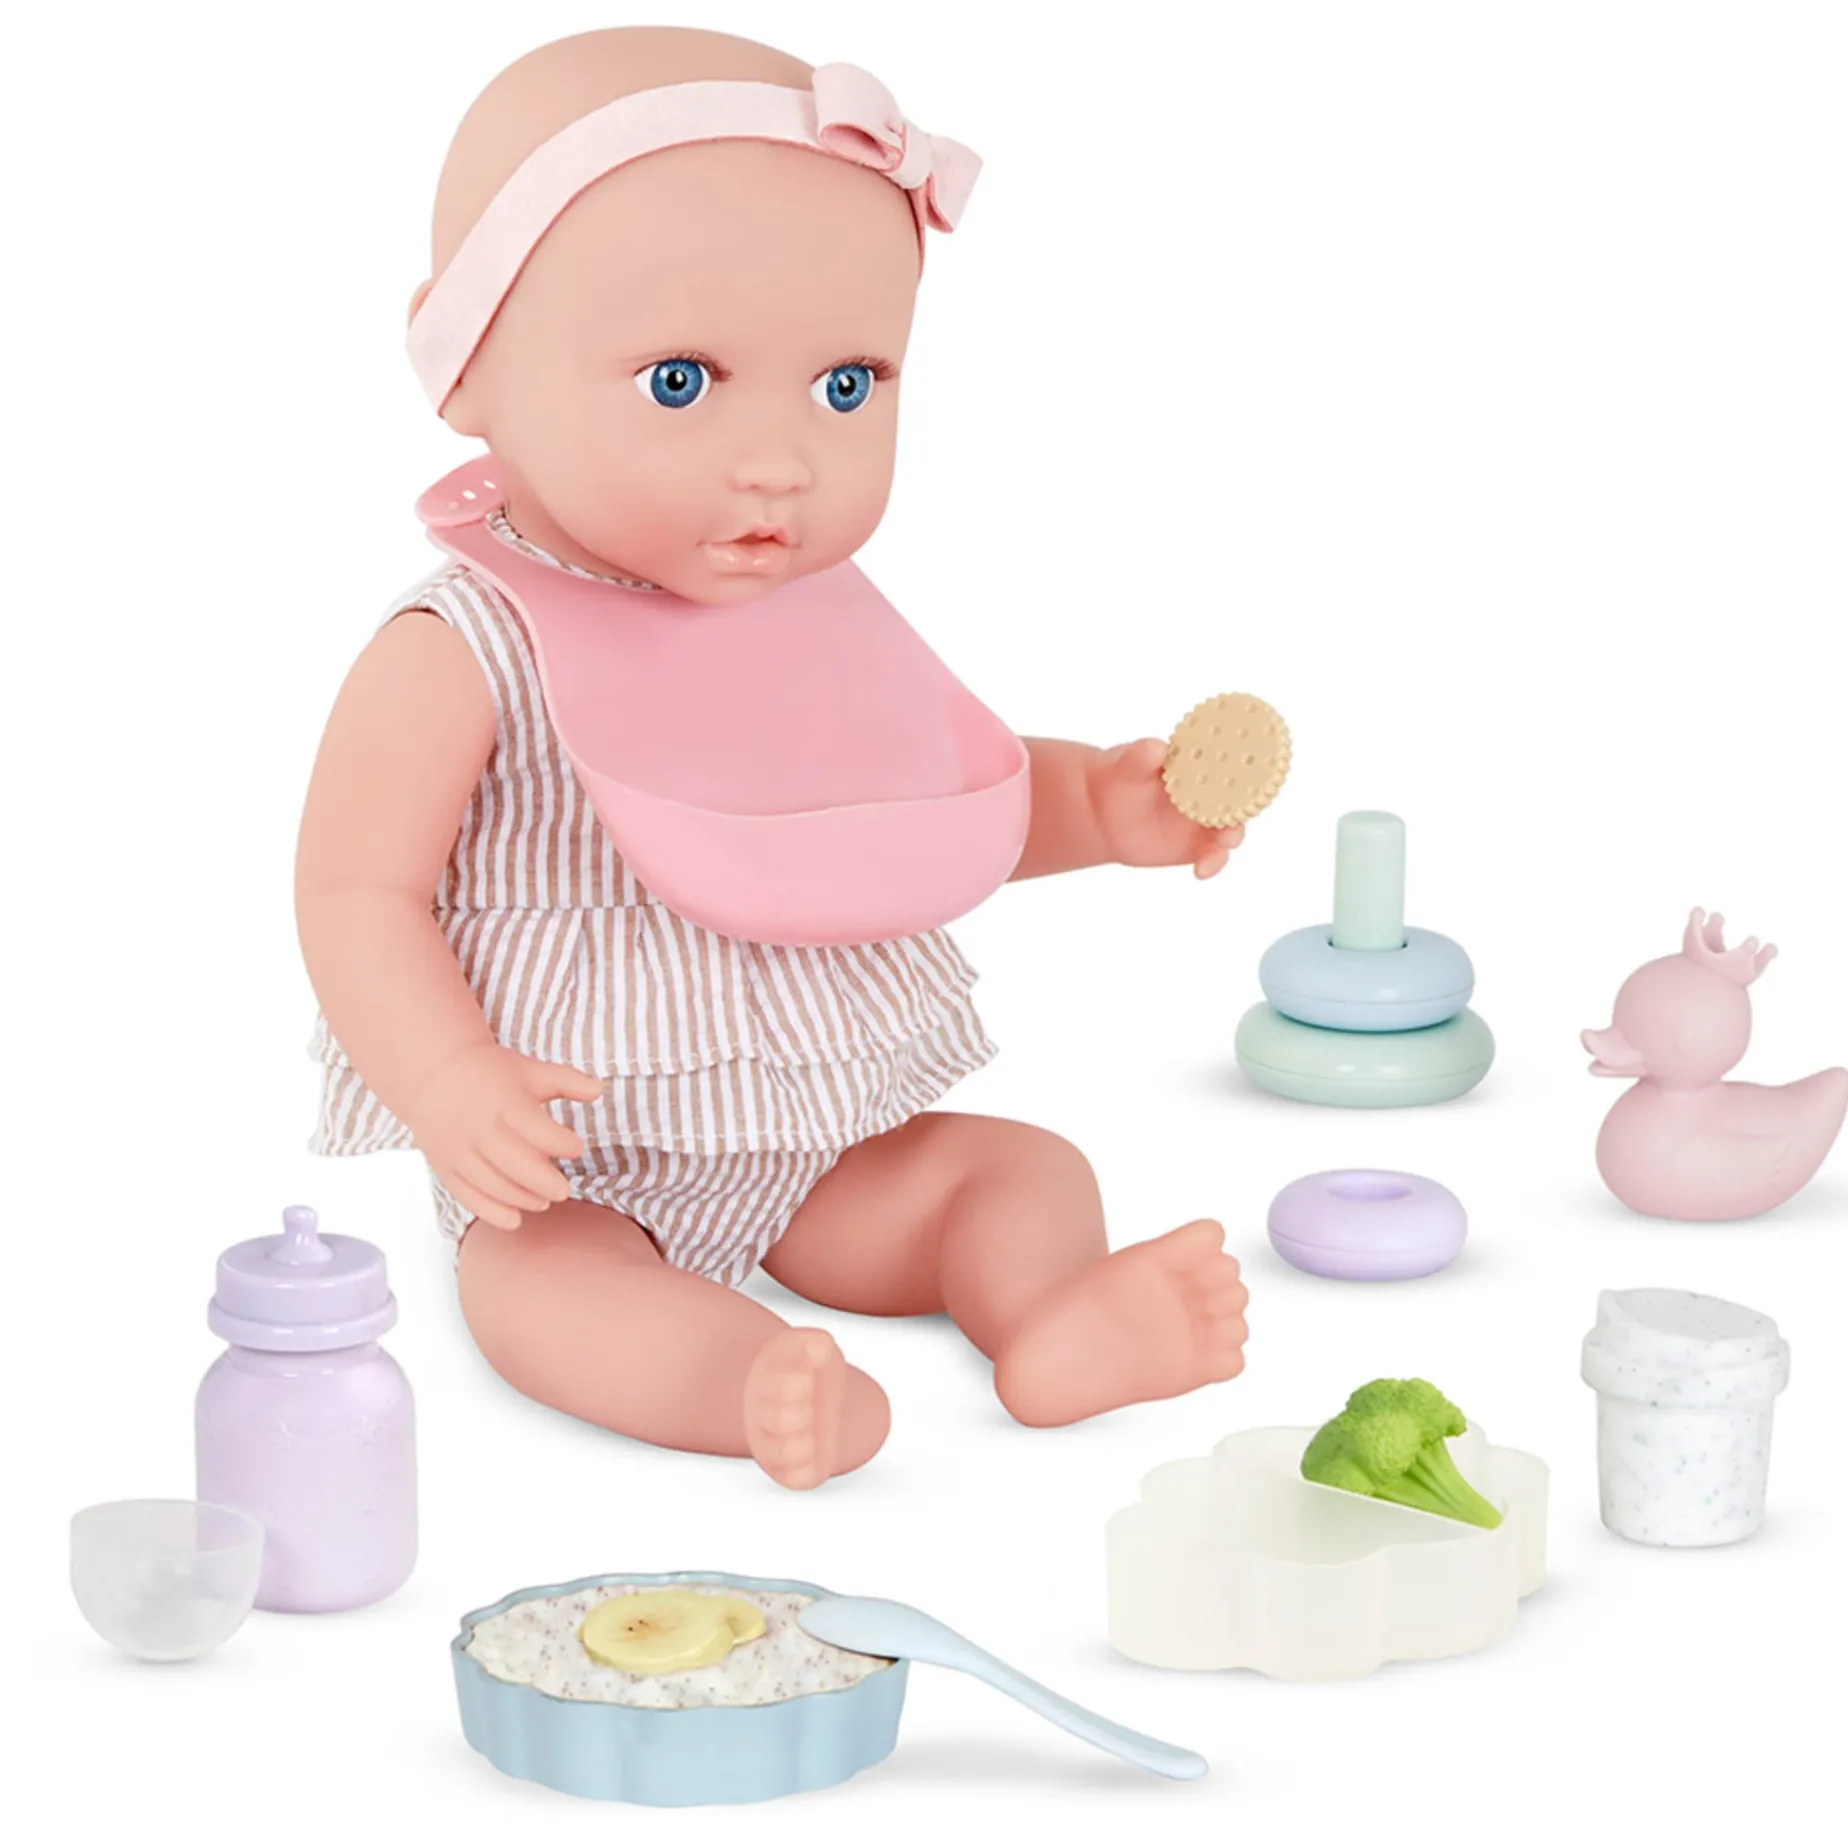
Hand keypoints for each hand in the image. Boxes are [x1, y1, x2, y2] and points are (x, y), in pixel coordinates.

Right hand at [400, 1043, 602, 1230]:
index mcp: (505, 1102)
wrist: (433, 1073)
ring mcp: (460, 1149)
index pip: (539, 1130)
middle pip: (517, 1165)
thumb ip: (568, 1081)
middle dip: (546, 1183)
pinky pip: (468, 1195)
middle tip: (564, 1190)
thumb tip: (600, 1091)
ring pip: (494, 1185)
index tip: (576, 1147)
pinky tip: (515, 1219)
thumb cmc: (493, 1073)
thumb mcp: (531, 1070)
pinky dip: (492, 1212)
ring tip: (544, 1201)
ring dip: (523, 1199)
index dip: (562, 1143)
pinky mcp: (446, 1166)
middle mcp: (481, 1128)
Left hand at [1089, 739, 1245, 878]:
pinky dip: (1212, 864)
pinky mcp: (1198, 847)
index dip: (1247, 770)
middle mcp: (1212, 792)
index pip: (1232, 763)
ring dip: (1230, 839)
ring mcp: (1206, 821)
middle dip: (1244, 810)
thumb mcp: (1127, 763)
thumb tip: (1156, 749)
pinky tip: (1200, 872)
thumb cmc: (1121, 776)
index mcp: (1202, 764)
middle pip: (1240, 801)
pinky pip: (1213, 856)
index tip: (1254, 777)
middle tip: (1236, 816)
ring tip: (1219, 847)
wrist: (1104, 813)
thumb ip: (1141, 756)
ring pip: (1230, 831)